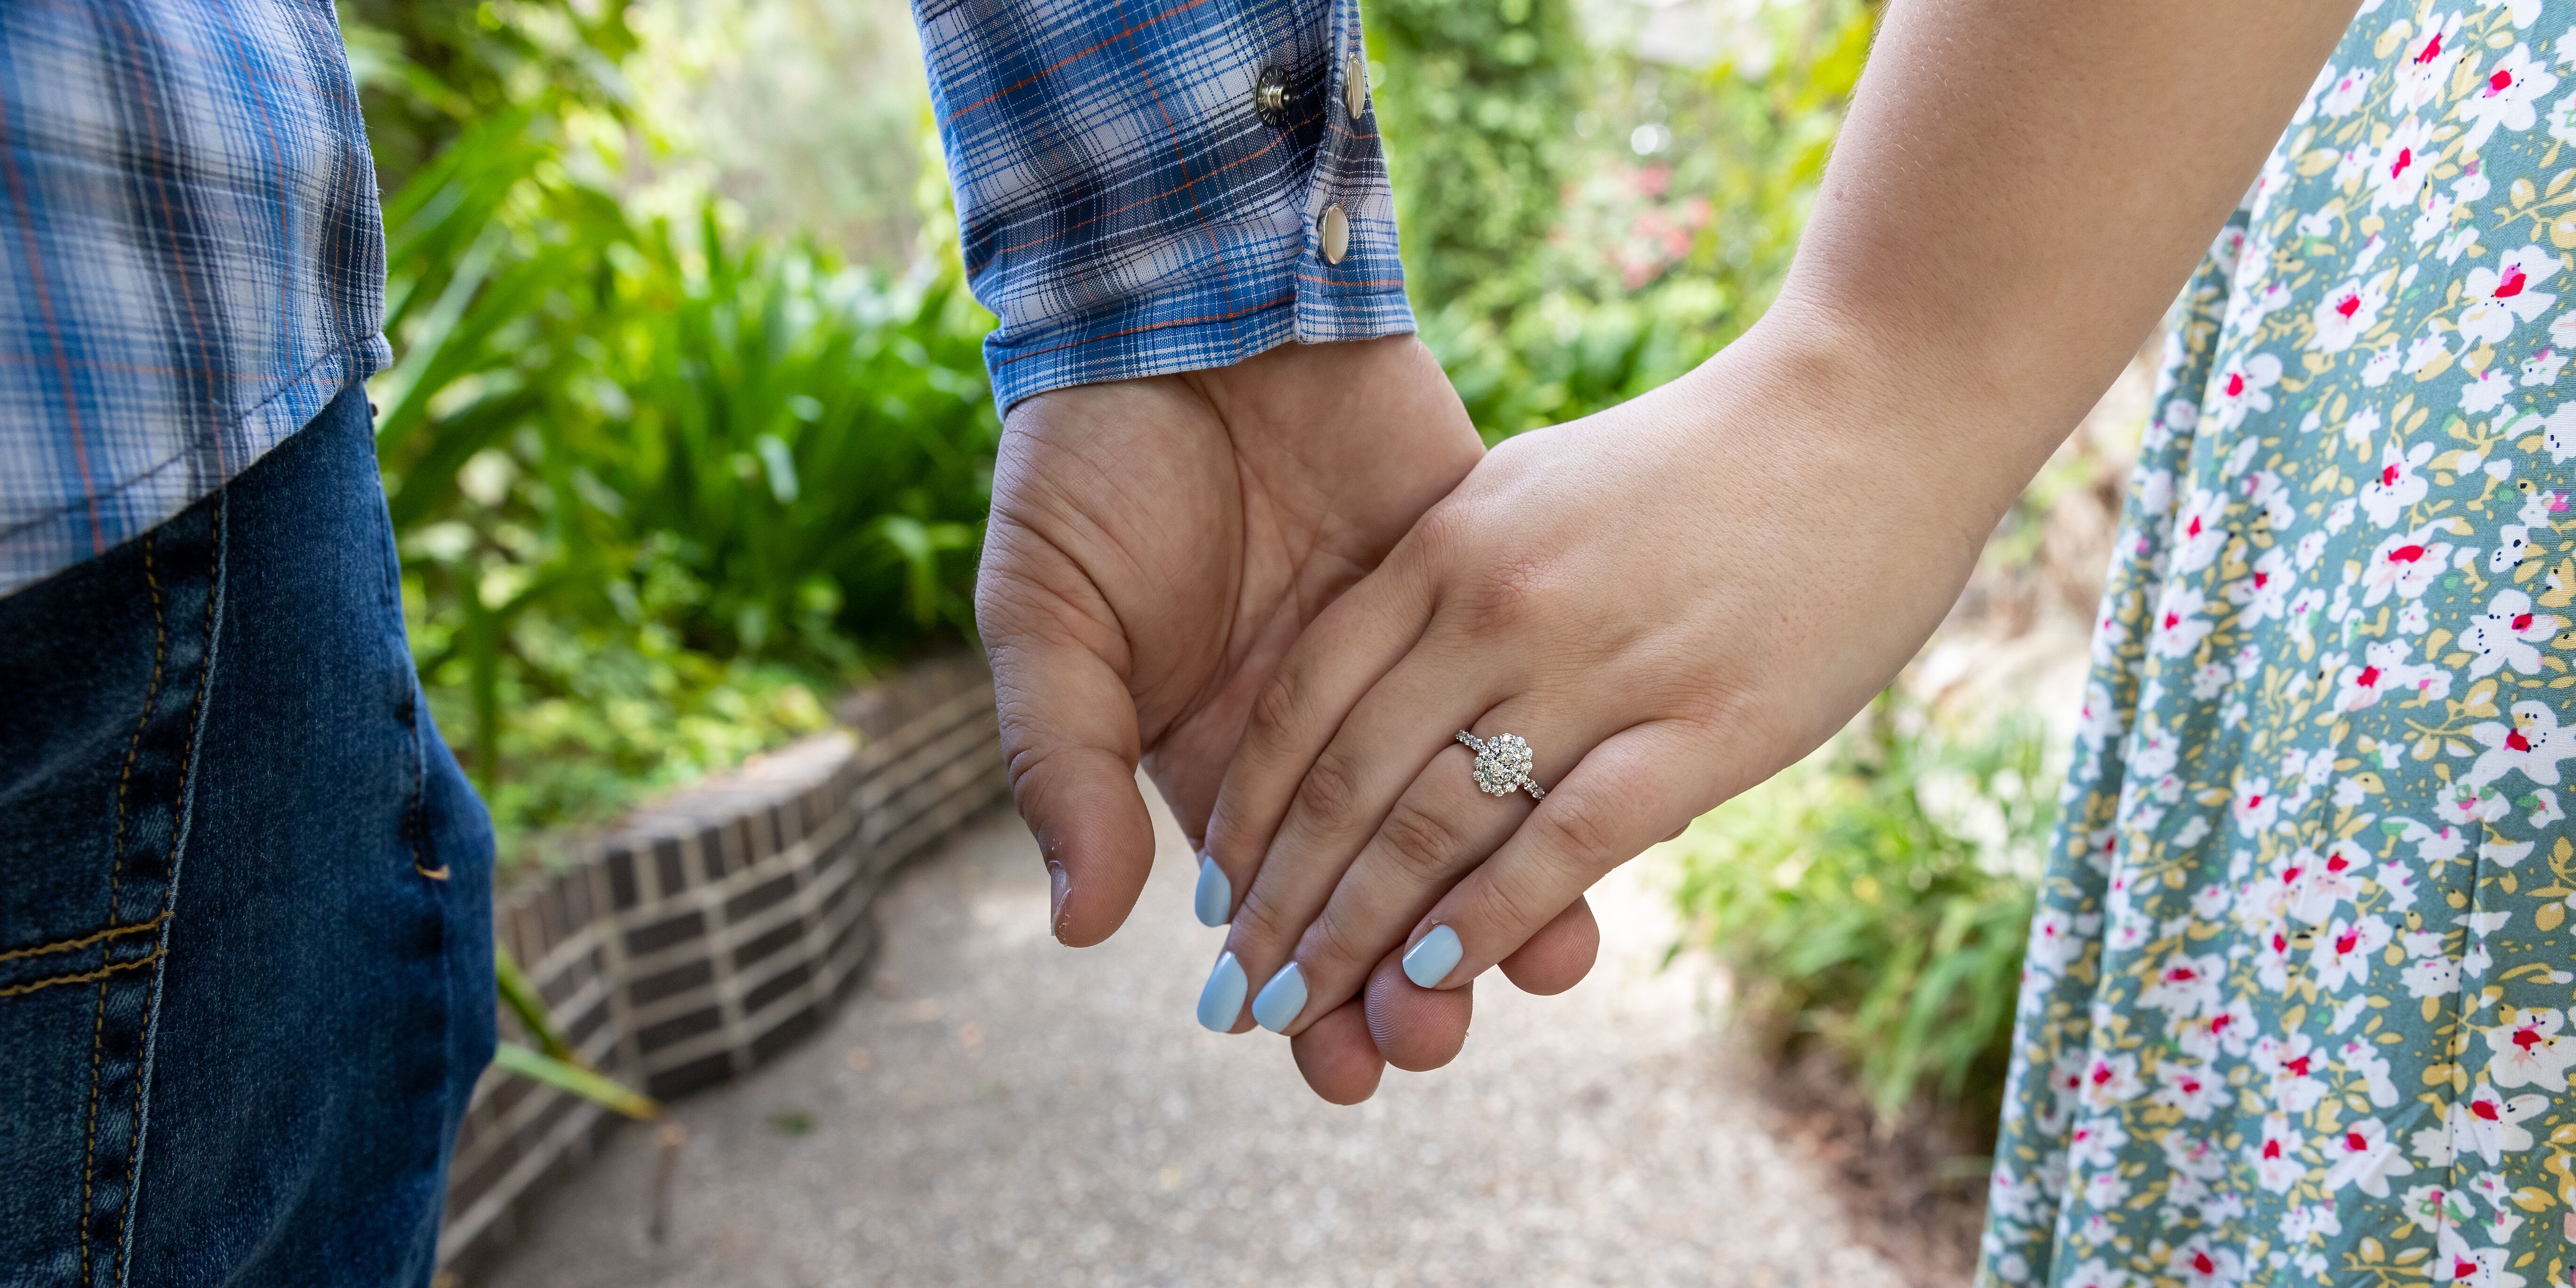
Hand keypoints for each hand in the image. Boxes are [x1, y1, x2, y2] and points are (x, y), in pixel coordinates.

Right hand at [977, 335, 1598, 1099]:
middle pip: (1383, 886)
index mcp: (1219, 753)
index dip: (1298, 995)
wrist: (1184, 303)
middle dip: (1403, 978)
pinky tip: (1597, 843)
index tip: (1330, 1069)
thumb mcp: (1044, 620)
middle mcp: (1329, 729)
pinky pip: (1536, 694)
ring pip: (1475, 809)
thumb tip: (1084, 928)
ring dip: (1501, 899)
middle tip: (1425, 1046)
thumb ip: (1060, 767)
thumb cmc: (1086, 466)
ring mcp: (1415, 660)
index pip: (1270, 909)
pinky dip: (1566, 767)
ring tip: (1533, 973)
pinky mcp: (1483, 581)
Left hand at [1196, 308, 2053, 1044]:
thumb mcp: (1538, 488)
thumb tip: (1393, 669)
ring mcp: (1595, 666)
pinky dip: (1485, 919)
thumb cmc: (1706, 459)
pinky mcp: (1700, 726)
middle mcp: (1496, 605)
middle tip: (1234, 1002)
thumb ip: (1457, 575)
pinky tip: (1431, 979)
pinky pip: (1562, 842)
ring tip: (1302, 1018)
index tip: (1214, 901)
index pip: (1301, 704)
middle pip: (1346, 782)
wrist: (1870, 407)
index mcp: (1447, 542)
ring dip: (1356, 940)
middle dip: (1279, 910)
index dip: (1248, 816)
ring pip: (1434, 829)